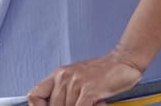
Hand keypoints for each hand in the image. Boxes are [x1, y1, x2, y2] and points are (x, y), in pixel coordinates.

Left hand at [28, 51, 143, 105]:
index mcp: (59, 74)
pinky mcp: (89, 90)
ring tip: (93, 101)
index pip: (34, 95)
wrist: (125, 60)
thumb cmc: (103, 71)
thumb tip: (54, 104)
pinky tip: (98, 103)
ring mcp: (76, 83)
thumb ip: (64, 90)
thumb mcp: (77, 77)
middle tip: (82, 101)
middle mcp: (65, 77)